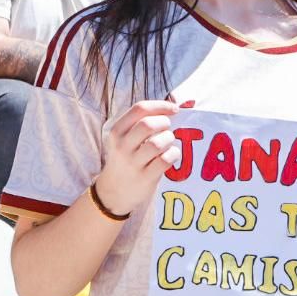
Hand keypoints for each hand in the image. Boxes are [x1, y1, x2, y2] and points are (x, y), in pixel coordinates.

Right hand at [93, 100, 180, 216]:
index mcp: (117, 131)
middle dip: (164, 123)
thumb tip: (182, 104)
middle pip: (148, 124)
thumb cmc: (128, 157)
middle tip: (167, 129)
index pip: (139, 109)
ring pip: (157, 143)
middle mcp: (122, 145)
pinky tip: (171, 155)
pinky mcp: (144, 177)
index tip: (174, 109)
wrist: (114, 191)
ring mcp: (132, 163)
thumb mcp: (127, 138)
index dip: (161, 106)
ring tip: (168, 143)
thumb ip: (146, 120)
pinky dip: (173, 154)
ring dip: (169, 140)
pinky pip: (165, 160)